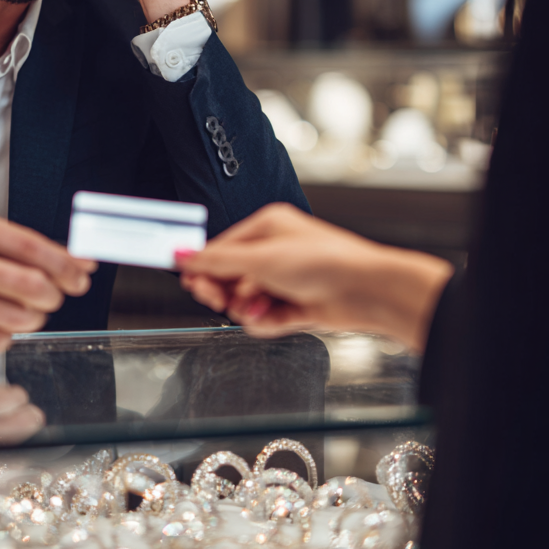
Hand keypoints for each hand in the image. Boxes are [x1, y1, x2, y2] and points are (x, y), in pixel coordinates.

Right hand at [0, 210, 95, 350]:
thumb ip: (24, 246)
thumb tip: (78, 260)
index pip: (30, 247)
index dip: (65, 264)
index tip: (82, 273)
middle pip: (28, 284)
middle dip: (53, 294)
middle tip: (55, 295)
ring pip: (16, 317)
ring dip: (34, 317)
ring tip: (25, 308)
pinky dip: (7, 333)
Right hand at [176, 203, 452, 351]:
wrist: (366, 291)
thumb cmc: (325, 261)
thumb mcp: (260, 259)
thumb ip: (217, 261)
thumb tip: (182, 253)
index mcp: (267, 228)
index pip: (222, 248)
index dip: (204, 267)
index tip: (190, 282)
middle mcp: (276, 252)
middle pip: (231, 276)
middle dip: (224, 291)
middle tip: (216, 299)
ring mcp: (287, 280)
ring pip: (247, 300)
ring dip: (247, 308)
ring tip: (257, 309)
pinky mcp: (296, 305)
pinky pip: (265, 317)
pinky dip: (265, 321)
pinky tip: (271, 318)